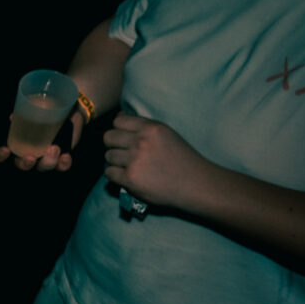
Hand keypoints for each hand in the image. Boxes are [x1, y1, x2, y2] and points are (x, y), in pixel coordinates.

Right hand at [0, 107, 84, 171]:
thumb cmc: (45, 110)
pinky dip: (63, 164)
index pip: (1, 154)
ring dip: (47, 162)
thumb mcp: (33, 109)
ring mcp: (45, 158)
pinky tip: (65, 156)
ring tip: (54, 148)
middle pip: (22, 165)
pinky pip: (61, 167)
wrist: (68, 111)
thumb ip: (23, 113)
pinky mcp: (61, 159)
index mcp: (17, 143)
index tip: (5, 150)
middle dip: (25, 164)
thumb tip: (13, 117)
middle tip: (31, 158)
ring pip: (43, 167)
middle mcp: (29, 154)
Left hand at [101, 113, 215, 211]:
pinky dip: (115, 175)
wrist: (196, 184)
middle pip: (108, 137)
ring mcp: (135, 160)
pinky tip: (126, 176)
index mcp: (151, 128)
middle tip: (123, 153)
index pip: (118, 121)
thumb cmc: (182, 159)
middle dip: (113, 145)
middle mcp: (141, 142)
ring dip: (115, 161)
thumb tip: (118, 119)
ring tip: (128, 166)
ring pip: (108, 156)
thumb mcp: (166, 134)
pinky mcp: (131, 179)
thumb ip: (143, 127)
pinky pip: (109, 173)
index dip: (118, 130)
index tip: (124, 138)